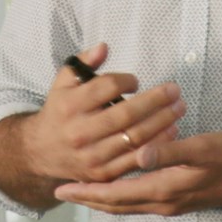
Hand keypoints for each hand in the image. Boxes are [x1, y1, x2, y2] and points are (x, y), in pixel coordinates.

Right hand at [18, 42, 185, 186]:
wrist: (42, 152)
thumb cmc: (60, 111)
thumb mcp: (63, 83)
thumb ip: (83, 63)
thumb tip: (104, 47)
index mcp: (70, 105)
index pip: (105, 88)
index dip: (127, 81)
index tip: (136, 81)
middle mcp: (80, 132)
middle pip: (126, 114)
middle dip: (156, 101)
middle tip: (175, 91)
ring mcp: (92, 156)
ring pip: (135, 138)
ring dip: (162, 122)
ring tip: (179, 108)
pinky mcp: (102, 174)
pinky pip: (136, 159)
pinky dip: (157, 145)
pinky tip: (172, 131)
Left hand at [54, 131, 221, 215]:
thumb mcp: (202, 148)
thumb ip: (170, 151)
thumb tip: (139, 155)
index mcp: (164, 189)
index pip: (115, 195)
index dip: (87, 192)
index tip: (63, 188)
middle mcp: (162, 202)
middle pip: (115, 205)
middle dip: (87, 199)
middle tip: (60, 192)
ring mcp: (169, 204)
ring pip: (125, 206)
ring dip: (101, 199)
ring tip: (80, 191)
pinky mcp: (176, 200)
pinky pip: (138, 202)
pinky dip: (119, 196)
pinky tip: (115, 187)